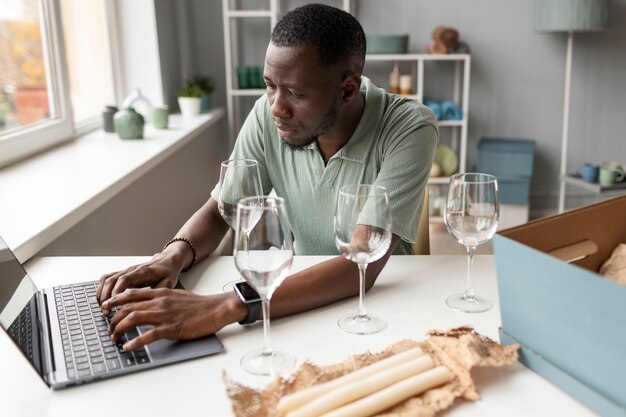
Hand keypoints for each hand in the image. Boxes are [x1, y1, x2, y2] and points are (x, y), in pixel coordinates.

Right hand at [97, 253, 180, 314]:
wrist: (167, 261)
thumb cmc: (168, 272)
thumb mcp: (169, 282)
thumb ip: (159, 291)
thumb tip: (150, 302)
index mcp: (143, 272)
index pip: (125, 280)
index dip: (116, 292)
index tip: (112, 304)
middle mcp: (132, 270)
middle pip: (112, 280)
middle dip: (106, 296)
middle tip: (105, 311)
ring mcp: (126, 270)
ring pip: (107, 278)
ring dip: (102, 293)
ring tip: (102, 307)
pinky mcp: (123, 273)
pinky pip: (108, 278)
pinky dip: (102, 288)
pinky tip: (102, 298)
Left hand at [103, 288, 243, 350]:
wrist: (215, 309)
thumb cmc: (198, 304)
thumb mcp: (176, 294)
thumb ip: (161, 296)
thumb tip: (147, 302)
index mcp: (160, 292)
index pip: (131, 294)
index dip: (115, 301)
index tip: (105, 308)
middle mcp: (159, 302)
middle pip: (128, 307)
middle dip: (113, 319)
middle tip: (108, 328)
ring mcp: (164, 315)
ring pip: (133, 319)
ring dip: (119, 329)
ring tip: (114, 338)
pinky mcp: (171, 328)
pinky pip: (148, 335)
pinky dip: (135, 342)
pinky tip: (128, 347)